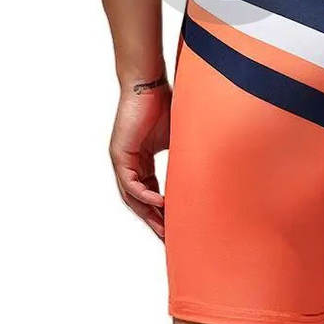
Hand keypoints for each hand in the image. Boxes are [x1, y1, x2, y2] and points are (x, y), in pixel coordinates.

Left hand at [109, 77, 170, 239]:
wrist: (147, 84)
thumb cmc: (164, 104)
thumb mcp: (177, 137)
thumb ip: (183, 156)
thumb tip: (204, 170)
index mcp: (142, 161)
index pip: (151, 193)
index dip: (163, 211)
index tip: (177, 226)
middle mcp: (129, 164)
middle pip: (140, 201)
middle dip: (155, 221)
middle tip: (170, 240)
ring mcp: (122, 161)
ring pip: (133, 197)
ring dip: (149, 214)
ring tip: (165, 230)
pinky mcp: (119, 155)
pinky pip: (131, 183)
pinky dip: (145, 196)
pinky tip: (160, 205)